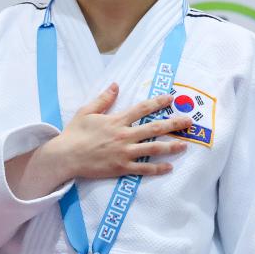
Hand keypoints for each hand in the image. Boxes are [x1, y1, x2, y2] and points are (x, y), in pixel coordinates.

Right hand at [44, 83, 190, 180]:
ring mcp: (124, 153)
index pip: (142, 108)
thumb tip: (115, 84)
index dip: (159, 102)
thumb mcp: (87, 111)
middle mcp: (124, 135)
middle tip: (189, 121)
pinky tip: (169, 167)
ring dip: (171, 146)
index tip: (172, 98)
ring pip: (153, 148)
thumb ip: (103, 99)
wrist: (65, 157)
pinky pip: (143, 169)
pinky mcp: (121, 168)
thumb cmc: (75, 134)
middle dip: (174, 123)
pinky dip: (157, 168)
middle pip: (154, 127)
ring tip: (185, 144)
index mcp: (117, 120)